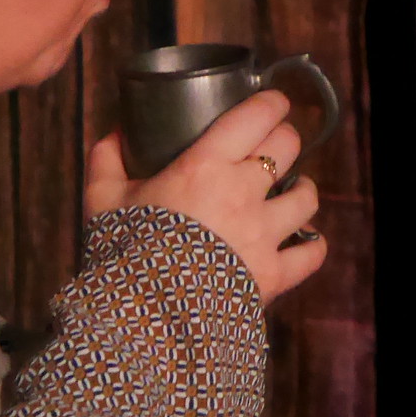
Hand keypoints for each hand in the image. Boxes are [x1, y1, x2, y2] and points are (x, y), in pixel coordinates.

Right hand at [86, 90, 328, 301]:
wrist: (146, 316)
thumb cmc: (124, 252)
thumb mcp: (103, 200)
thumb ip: (107, 160)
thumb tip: (115, 134)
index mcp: (206, 166)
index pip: (255, 117)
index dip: (272, 103)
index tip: (274, 101)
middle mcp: (244, 192)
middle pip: (288, 147)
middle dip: (286, 138)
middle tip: (278, 143)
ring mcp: (265, 234)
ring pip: (306, 197)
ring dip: (303, 188)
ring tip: (296, 188)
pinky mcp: (275, 274)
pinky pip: (311, 253)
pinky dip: (312, 244)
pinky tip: (306, 240)